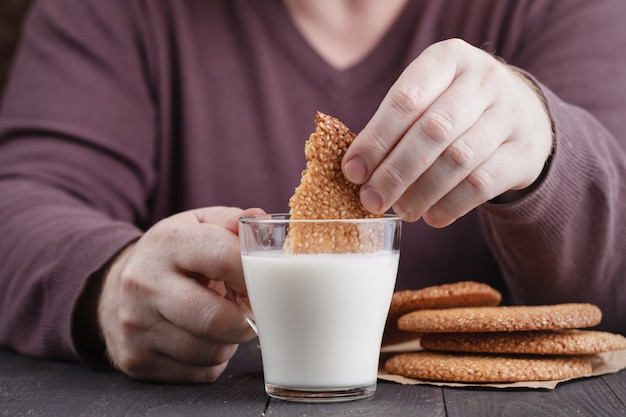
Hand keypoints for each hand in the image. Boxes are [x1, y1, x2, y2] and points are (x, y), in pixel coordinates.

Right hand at [98, 206, 261, 381]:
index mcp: (167, 243)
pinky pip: (199, 373)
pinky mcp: (137, 360)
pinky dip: (213, 360)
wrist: (113, 290)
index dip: (257, 276)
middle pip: (216, 319)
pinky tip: (204, 339)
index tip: (267, 285)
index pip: (225, 259)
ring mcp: (137, 327)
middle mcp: (145, 284)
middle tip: (251, 313)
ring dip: (230, 342)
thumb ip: (233, 221)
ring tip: (224, 322)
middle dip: (246, 321)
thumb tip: (263, 224)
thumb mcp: (197, 225)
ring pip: (210, 352)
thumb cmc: (173, 256)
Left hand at [342, 38, 552, 225]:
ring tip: (402, 211)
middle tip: (372, 200)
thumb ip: (393, 125)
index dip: (376, 139)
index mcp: (448, 58)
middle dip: (396, 171)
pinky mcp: (526, 151)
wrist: (522, 114)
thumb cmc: (454, 108)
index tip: (353, 172)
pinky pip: (483, 184)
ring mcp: (511, 114)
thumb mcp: (428, 98)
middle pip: (433, 131)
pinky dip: (451, 205)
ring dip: (422, 192)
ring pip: (458, 159)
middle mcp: (484, 79)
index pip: (406, 98)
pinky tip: (432, 217)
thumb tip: (357, 170)